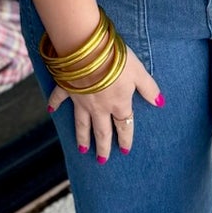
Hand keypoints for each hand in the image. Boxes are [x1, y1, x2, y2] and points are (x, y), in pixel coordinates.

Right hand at [47, 41, 162, 161]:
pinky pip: (59, 99)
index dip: (125, 138)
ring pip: (82, 123)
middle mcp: (99, 107)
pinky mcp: (67, 88)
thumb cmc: (117, 60)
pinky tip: (51, 111)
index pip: (124, 125)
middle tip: (102, 161)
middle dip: (103, 147)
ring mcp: (81, 100)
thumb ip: (149, 88)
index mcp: (118, 104)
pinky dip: (54, 104)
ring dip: (82, 137)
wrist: (88, 51)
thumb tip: (160, 103)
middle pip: (102, 131)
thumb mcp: (139, 72)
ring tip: (82, 150)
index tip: (124, 150)